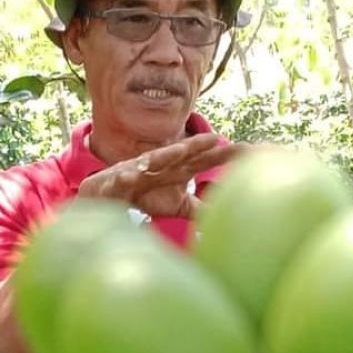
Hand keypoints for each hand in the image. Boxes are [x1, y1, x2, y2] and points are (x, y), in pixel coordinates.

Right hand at [76, 133, 246, 218]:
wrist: (104, 196)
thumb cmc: (141, 198)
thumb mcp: (175, 205)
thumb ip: (198, 206)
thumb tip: (224, 214)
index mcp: (174, 172)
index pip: (203, 161)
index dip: (224, 155)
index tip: (249, 149)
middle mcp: (158, 166)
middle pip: (182, 154)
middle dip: (199, 145)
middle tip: (218, 139)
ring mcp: (137, 171)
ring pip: (153, 160)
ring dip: (166, 154)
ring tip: (181, 149)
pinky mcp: (117, 181)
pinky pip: (121, 179)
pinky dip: (126, 177)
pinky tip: (130, 176)